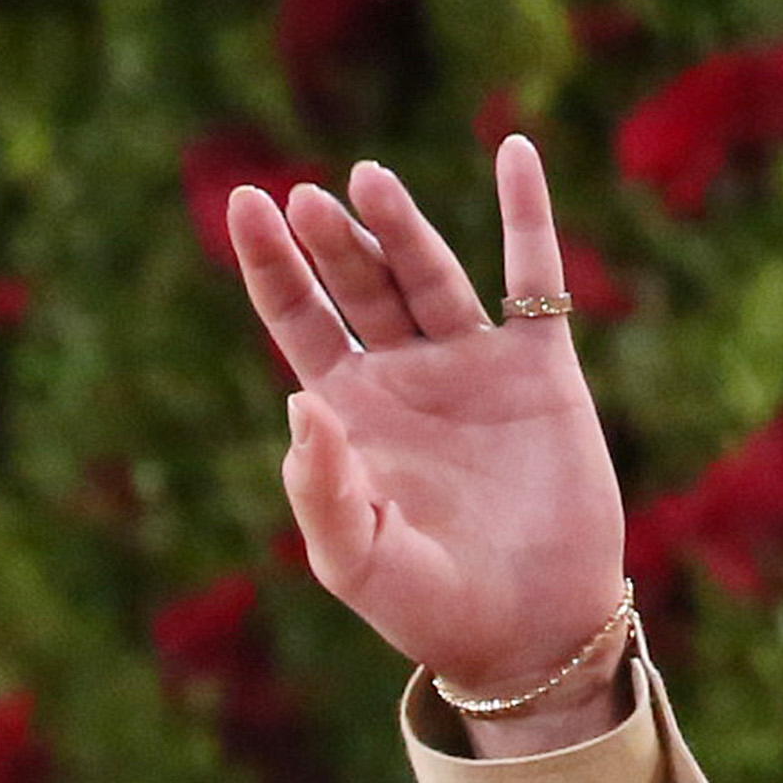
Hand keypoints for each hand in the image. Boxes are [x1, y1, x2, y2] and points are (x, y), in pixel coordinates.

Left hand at [226, 138, 628, 741]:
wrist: (528, 630)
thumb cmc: (430, 608)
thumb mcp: (356, 560)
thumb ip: (321, 490)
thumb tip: (298, 401)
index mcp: (347, 417)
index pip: (299, 320)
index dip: (270, 264)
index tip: (244, 203)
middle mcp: (402, 378)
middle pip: (356, 285)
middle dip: (329, 241)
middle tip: (304, 200)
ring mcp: (469, 365)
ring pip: (427, 272)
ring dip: (399, 226)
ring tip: (366, 181)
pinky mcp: (538, 368)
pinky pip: (533, 278)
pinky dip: (525, 213)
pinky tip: (514, 152)